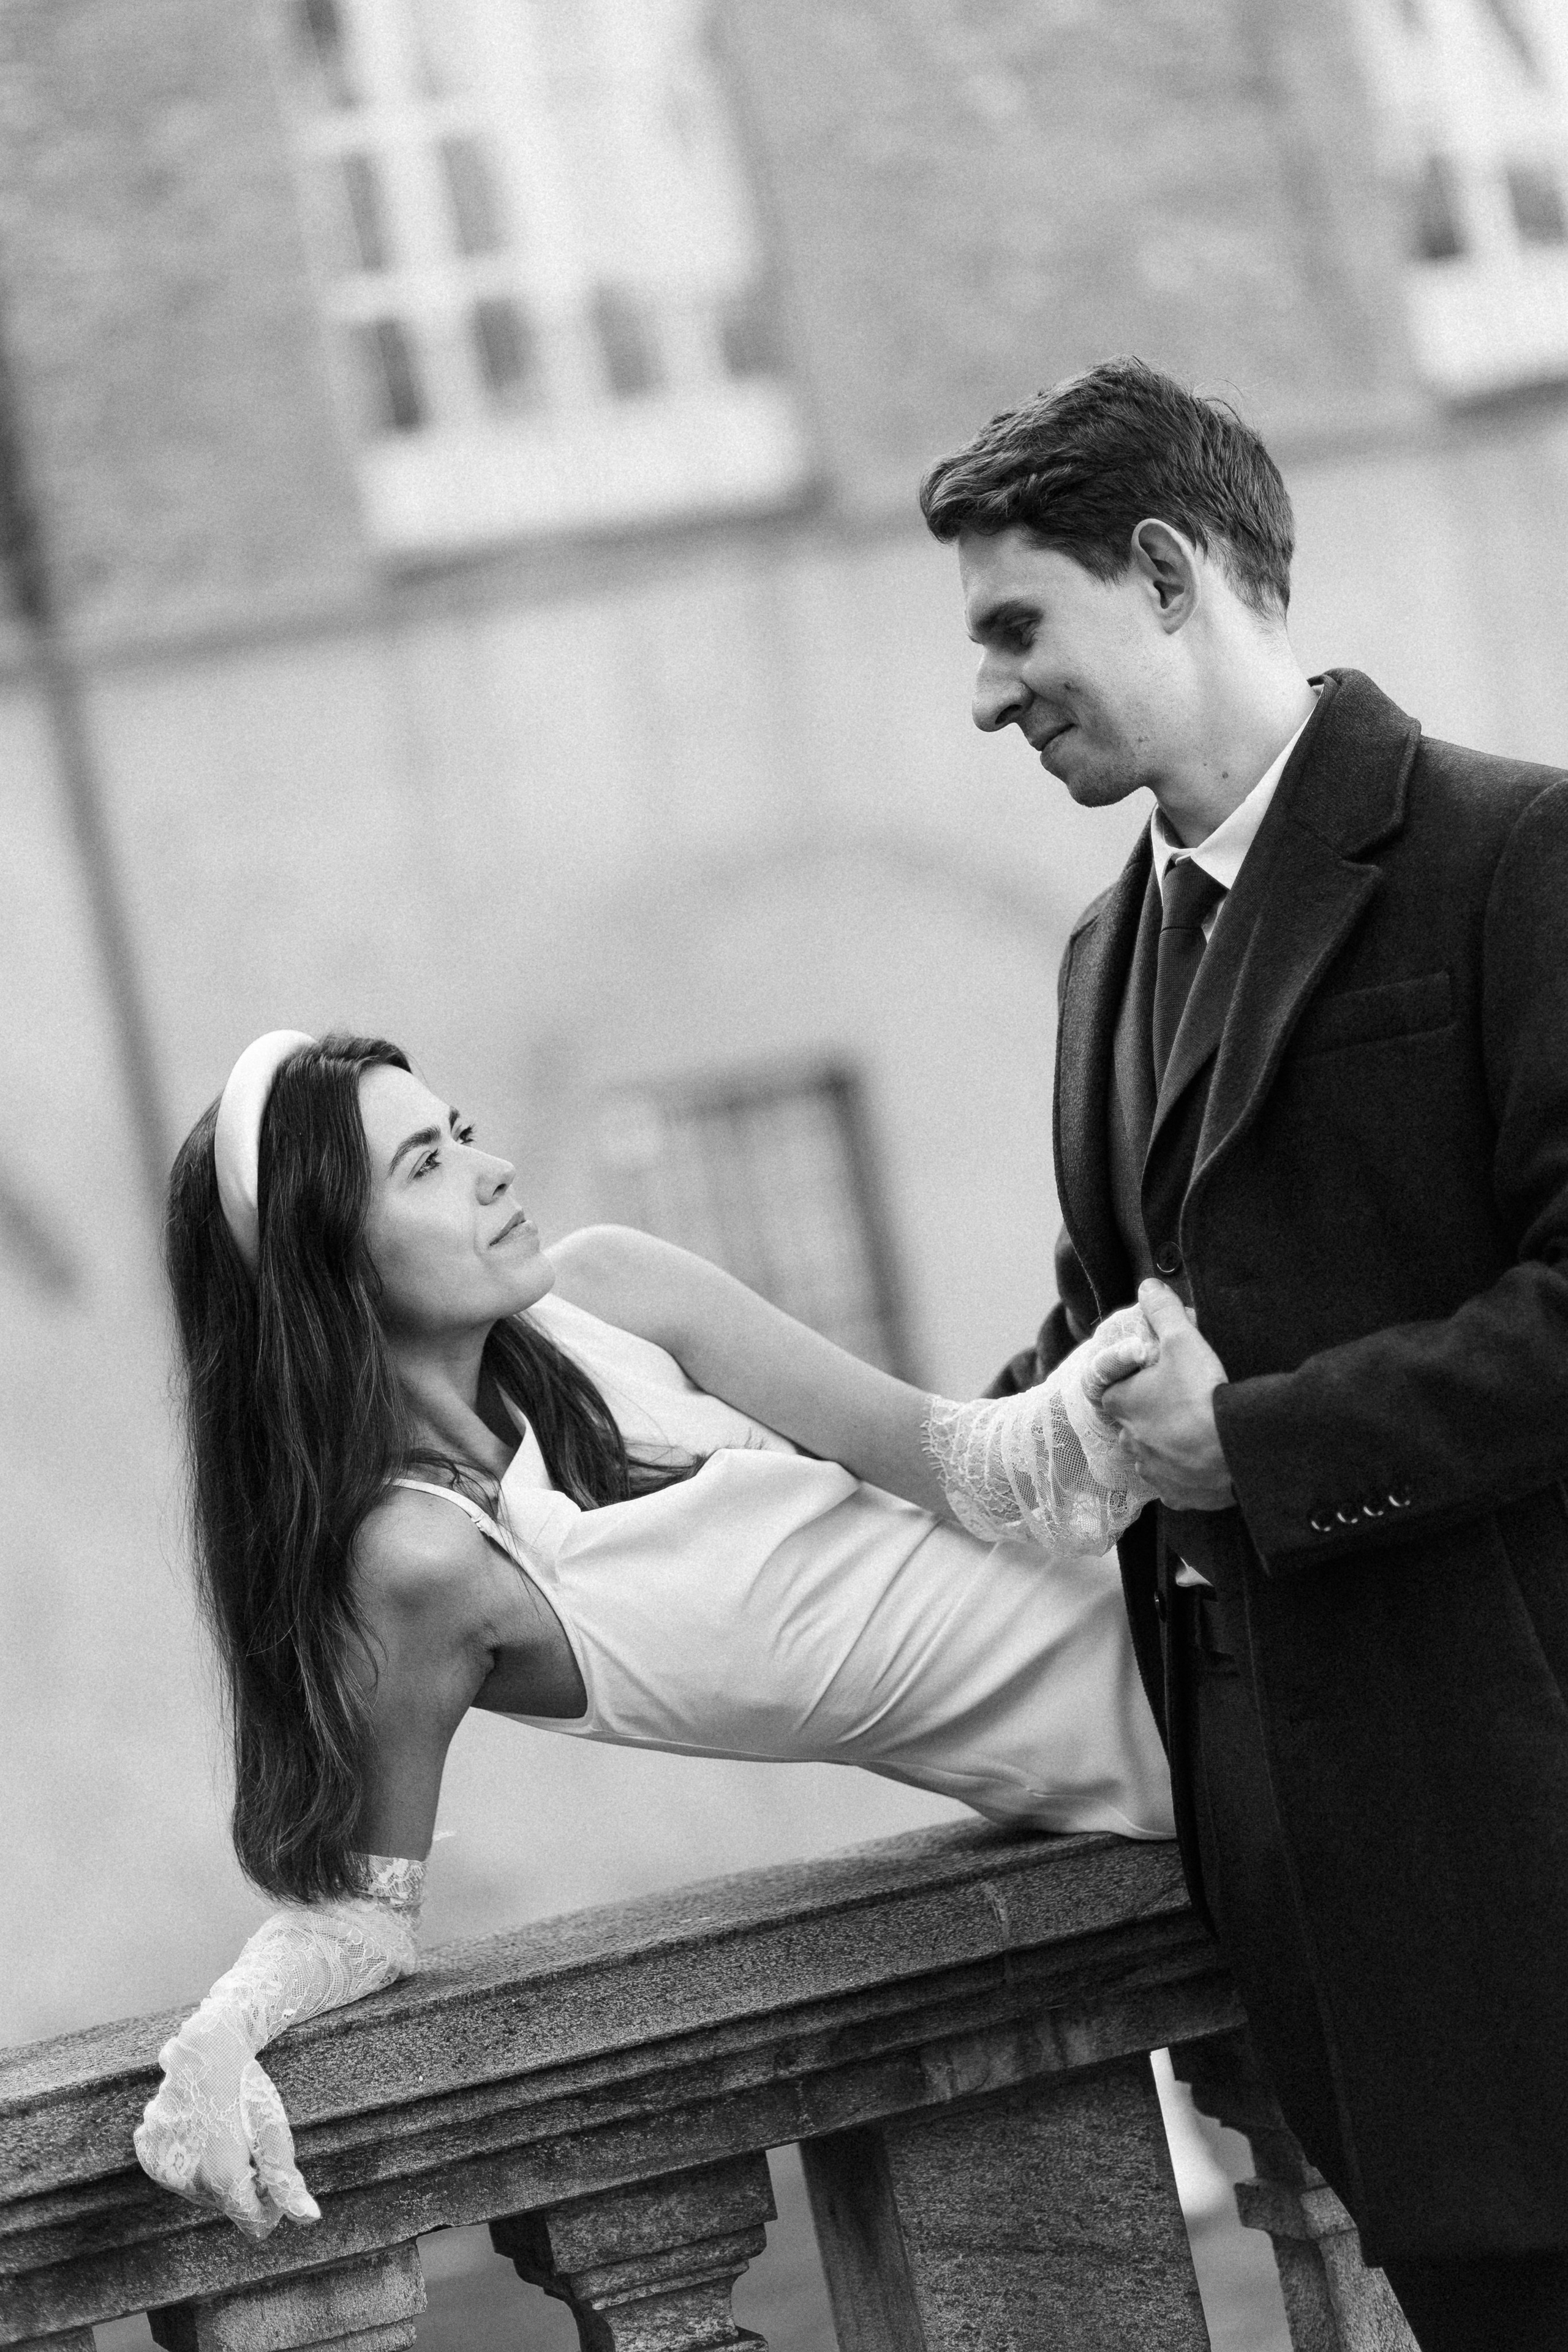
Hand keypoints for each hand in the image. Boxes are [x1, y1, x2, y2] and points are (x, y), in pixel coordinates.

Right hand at [134, 2016, 319, 2239]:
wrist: (208, 2045)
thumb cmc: (248, 2089)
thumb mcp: (273, 2132)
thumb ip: (286, 2181)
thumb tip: (311, 2220)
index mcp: (221, 2179)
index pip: (254, 2223)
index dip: (271, 2203)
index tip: (271, 2173)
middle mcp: (185, 2180)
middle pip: (225, 2205)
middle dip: (241, 2182)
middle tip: (247, 2141)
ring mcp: (161, 2165)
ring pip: (200, 2189)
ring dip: (215, 2171)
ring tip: (222, 2130)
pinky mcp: (147, 2151)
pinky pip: (175, 2171)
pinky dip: (190, 2158)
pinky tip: (199, 2126)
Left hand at [1096, 1280, 1233, 1511]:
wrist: (1234, 1446)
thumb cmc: (1201, 1391)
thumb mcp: (1182, 1340)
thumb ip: (1163, 1311)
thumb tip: (1148, 1285)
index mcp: (1121, 1404)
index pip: (1115, 1391)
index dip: (1136, 1383)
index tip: (1160, 1380)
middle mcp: (1128, 1441)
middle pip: (1134, 1423)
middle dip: (1153, 1415)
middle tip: (1185, 1405)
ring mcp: (1151, 1471)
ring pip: (1152, 1455)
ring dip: (1169, 1445)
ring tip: (1198, 1433)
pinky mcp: (1177, 1494)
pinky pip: (1176, 1483)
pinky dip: (1187, 1474)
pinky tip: (1206, 1462)